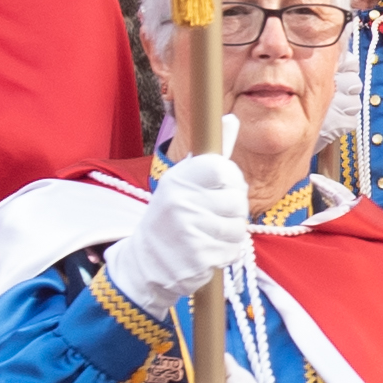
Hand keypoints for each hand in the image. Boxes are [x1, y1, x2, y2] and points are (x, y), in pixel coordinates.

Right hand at [112, 147, 252, 318]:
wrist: (144, 263)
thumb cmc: (169, 219)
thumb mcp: (180, 186)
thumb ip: (208, 161)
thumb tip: (232, 119)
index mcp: (177, 180)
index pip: (221, 168)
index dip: (232, 179)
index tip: (226, 188)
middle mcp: (181, 202)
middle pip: (237, 200)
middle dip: (234, 211)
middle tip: (217, 217)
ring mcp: (190, 230)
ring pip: (238, 227)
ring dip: (230, 234)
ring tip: (210, 235)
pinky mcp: (199, 256)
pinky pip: (233, 250)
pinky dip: (226, 253)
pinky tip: (208, 252)